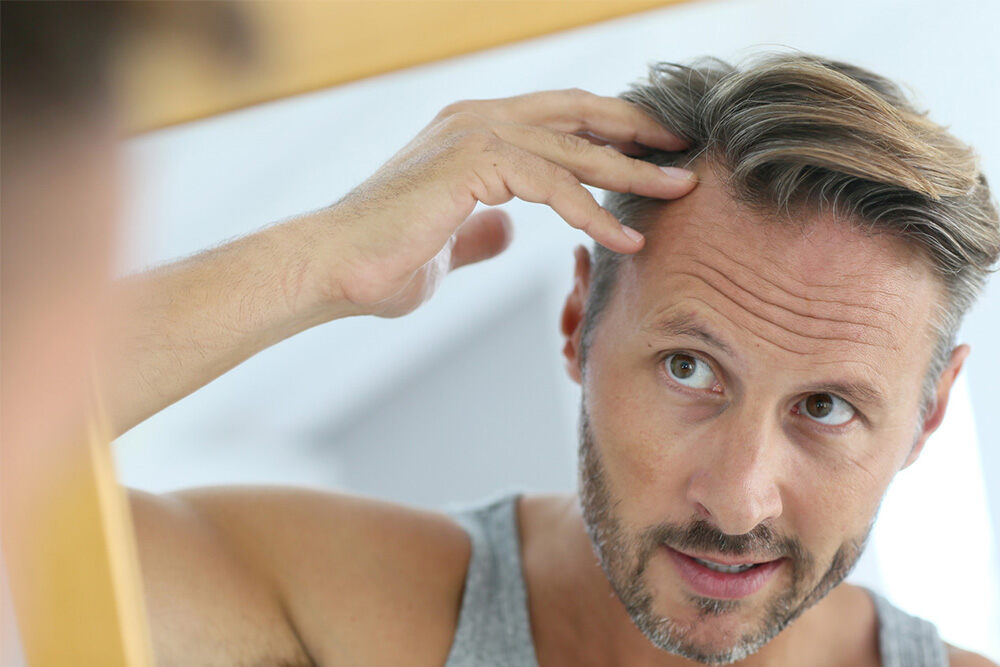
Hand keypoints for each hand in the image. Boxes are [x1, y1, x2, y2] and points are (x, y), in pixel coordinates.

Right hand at [315, 88, 695, 317]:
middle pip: (577, 116)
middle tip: (683, 153)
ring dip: (631, 172)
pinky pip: (552, 185)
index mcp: (472, 131)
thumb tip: (507, 230)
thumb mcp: (449, 243)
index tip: (651, 152)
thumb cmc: (382, 261)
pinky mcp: (472, 163)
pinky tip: (625, 239)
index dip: (608, 131)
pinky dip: (593, 212)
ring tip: (678, 194)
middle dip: (636, 133)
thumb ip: (481, 229)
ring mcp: (474, 135)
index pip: (557, 119)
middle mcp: (476, 119)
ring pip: (573, 149)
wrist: (331, 269)